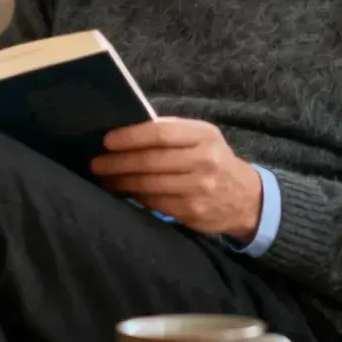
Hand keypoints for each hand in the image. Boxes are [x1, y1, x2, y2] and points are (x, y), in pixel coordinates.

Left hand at [93, 117, 262, 239]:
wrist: (245, 198)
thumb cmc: (213, 160)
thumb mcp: (202, 138)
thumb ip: (171, 132)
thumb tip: (126, 131)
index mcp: (204, 135)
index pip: (161, 133)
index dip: (130, 137)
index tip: (107, 140)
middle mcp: (205, 161)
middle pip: (151, 161)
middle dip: (118, 162)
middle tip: (96, 163)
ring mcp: (199, 188)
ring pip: (149, 184)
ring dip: (121, 182)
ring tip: (104, 179)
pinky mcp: (193, 211)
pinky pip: (155, 202)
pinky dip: (135, 197)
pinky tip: (124, 192)